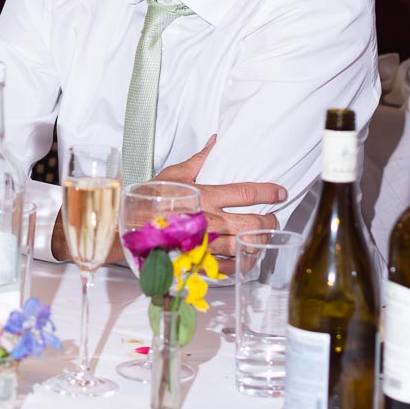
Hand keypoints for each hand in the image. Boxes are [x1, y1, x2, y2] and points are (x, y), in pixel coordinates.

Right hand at [158, 140, 286, 266]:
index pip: (246, 194)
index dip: (268, 193)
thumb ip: (198, 159)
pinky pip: (229, 267)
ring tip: (262, 238)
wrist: (129, 228)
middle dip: (270, 222)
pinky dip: (241, 263)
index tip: (280, 193)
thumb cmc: (149, 200)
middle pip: (254, 224)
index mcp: (206, 196)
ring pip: (246, 247)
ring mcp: (207, 244)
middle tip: (273, 219)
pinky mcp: (200, 262)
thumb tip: (213, 141)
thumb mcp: (173, 174)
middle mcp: (210, 221)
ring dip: (259, 242)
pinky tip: (243, 257)